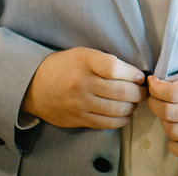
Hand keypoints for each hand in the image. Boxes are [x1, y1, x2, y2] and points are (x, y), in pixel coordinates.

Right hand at [21, 47, 147, 128]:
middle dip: (138, 93)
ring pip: (117, 109)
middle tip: (143, 91)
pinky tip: (124, 114)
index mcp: (84, 62)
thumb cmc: (65, 67)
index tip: (139, 76)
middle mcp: (81, 83)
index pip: (115, 68)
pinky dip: (121, 120)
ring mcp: (79, 103)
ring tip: (134, 102)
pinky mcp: (78, 119)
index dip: (133, 73)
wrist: (35, 86)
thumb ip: (107, 61)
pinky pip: (106, 123)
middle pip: (120, 91)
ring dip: (132, 107)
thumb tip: (135, 75)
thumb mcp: (84, 54)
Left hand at [147, 63, 177, 160]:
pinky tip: (175, 135)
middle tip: (155, 99)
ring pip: (173, 131)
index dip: (155, 89)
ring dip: (163, 122)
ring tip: (167, 114)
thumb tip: (160, 83)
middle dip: (154, 104)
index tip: (152, 84)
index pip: (171, 92)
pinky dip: (174, 145)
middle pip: (168, 112)